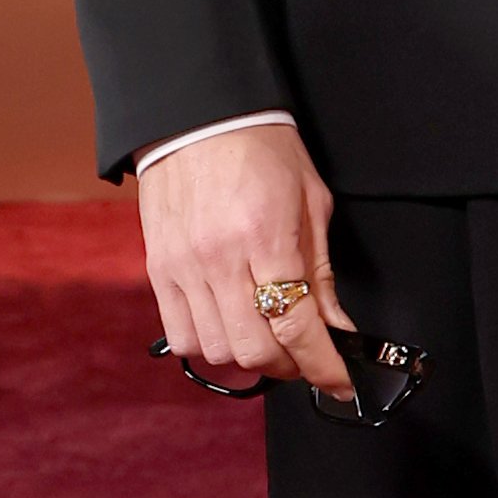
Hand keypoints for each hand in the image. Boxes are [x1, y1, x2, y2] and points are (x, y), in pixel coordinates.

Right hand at [138, 124, 353, 396]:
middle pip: (256, 349)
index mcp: (265, 234)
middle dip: (290, 365)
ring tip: (267, 336)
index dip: (323, 365)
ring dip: (249, 356)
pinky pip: (180, 336)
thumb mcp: (310, 201)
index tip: (340, 382)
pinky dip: (208, 345)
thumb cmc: (261, 147)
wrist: (196, 115)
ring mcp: (183, 267)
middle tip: (305, 354)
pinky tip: (228, 325)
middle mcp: (219, 258)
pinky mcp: (157, 271)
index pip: (296, 324)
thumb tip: (338, 329)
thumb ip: (321, 272)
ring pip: (218, 351)